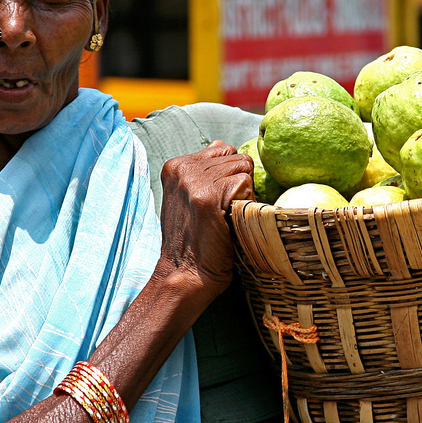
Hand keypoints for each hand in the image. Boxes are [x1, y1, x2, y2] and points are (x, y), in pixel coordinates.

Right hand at [155, 141, 253, 296]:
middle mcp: (182, 168)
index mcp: (175, 165)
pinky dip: (246, 203)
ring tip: (226, 216)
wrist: (186, 274)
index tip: (218, 200)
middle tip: (224, 211)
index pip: (222, 149)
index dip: (230, 174)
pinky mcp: (207, 197)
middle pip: (236, 157)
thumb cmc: (195, 240)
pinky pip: (246, 184)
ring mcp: (193, 181)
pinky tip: (229, 221)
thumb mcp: (190, 197)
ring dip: (244, 193)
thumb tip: (225, 148)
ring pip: (244, 168)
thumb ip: (204, 171)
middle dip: (239, 182)